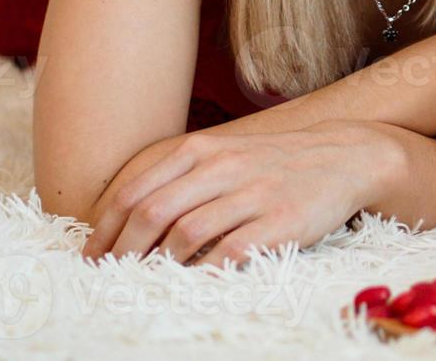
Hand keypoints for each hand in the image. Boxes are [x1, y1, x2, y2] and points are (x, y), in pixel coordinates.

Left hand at [80, 120, 401, 266]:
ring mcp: (251, 194)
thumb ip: (181, 177)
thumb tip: (129, 216)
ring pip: (186, 234)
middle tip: (110, 275)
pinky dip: (203, 273)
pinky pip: (230, 253)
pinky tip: (191, 285)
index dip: (106, 228)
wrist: (344, 157)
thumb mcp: (224, 154)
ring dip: (158, 264)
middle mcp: (222, 167)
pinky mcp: (279, 222)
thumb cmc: (274, 162)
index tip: (92, 255)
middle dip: (122, 250)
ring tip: (145, 281)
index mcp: (201, 149)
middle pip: (152, 214)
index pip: (135, 191)